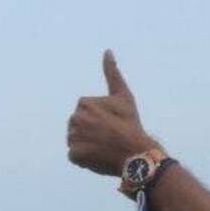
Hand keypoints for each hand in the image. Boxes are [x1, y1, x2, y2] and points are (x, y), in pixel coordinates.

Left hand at [67, 50, 159, 175]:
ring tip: (104, 148)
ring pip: (76, 141)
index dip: (100, 120)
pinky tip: (98, 157)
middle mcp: (75, 118)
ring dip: (87, 145)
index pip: (86, 113)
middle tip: (109, 138)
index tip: (112, 125)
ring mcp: (73, 137)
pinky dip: (85, 159)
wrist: (136, 153)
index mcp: (84, 103)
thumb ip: (112, 73)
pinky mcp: (74, 155)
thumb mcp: (123, 96)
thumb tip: (107, 51)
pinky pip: (75, 156)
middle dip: (91, 132)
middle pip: (79, 127)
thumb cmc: (131, 125)